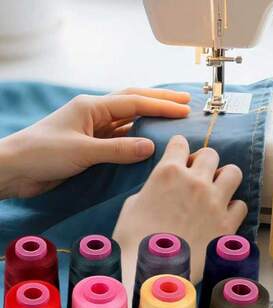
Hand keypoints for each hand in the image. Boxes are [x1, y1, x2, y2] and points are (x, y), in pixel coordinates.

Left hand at [0, 88, 189, 198]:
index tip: (184, 109)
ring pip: (127, 122)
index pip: (134, 102)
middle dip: (159, 103)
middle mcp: (94, 115)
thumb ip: (118, 149)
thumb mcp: (83, 151)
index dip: (161, 106)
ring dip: (149, 120)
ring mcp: (92, 131)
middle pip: (133, 104)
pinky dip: (136, 139)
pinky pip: (119, 140)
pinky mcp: (89, 147)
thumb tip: (151, 147)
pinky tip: (149, 142)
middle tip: (185, 104)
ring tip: (172, 121)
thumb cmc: (43, 154)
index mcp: (91, 107)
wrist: (16, 169)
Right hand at [113, 135, 246, 290]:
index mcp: (167, 172)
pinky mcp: (227, 225)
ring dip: (224, 179)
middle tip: (197, 177)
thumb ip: (153, 188)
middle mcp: (195, 182)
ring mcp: (214, 203)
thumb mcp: (133, 205)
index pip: (180, 142)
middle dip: (203, 163)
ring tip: (216, 191)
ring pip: (233, 173)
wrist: (150, 270)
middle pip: (211, 154)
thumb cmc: (133, 240)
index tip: (179, 159)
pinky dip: (233, 209)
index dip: (179, 150)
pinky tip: (222, 216)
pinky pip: (241, 205)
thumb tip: (163, 188)